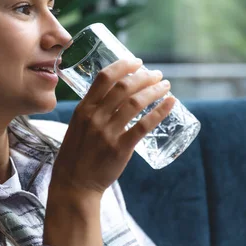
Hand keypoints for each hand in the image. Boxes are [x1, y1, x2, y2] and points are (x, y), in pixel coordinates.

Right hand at [50, 58, 174, 200]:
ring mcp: (107, 133)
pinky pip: (143, 125)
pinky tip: (170, 103)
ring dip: (154, 90)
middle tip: (157, 74)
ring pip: (135, 103)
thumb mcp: (77, 126)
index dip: (123, 66)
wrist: (74, 184)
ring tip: (166, 86)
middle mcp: (94, 117)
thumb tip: (115, 95)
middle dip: (144, 77)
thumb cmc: (76, 155)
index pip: (104, 78)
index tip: (137, 61)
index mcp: (83, 109)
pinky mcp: (120, 148)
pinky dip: (159, 111)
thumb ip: (93, 111)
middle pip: (123, 87)